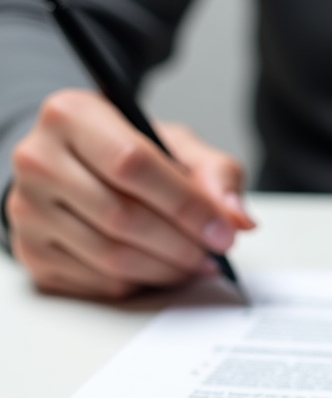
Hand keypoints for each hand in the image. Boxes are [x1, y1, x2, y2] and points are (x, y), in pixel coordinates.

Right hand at [5, 88, 254, 298]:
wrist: (79, 168)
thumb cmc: (131, 154)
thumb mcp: (179, 147)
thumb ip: (217, 175)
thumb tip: (238, 219)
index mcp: (71, 115)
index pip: (133, 165)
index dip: (187, 206)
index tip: (223, 231)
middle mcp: (37, 159)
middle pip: (123, 217)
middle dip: (182, 244)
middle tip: (214, 253)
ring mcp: (27, 209)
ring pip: (113, 257)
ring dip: (168, 269)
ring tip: (195, 262)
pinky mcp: (33, 253)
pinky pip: (100, 282)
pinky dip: (142, 282)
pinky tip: (160, 267)